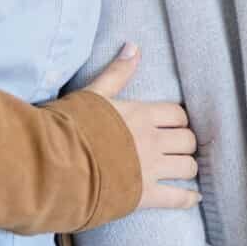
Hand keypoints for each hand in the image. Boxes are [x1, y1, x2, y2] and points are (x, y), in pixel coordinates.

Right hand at [78, 46, 199, 210]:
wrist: (53, 163)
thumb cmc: (69, 127)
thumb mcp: (94, 94)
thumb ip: (117, 72)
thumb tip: (133, 46)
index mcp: (142, 115)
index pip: (178, 115)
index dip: (178, 121)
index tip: (174, 127)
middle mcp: (151, 141)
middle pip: (187, 141)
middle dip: (185, 145)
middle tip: (178, 149)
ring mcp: (150, 169)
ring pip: (187, 167)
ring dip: (187, 168)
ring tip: (183, 170)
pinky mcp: (143, 196)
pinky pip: (177, 198)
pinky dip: (188, 199)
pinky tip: (193, 199)